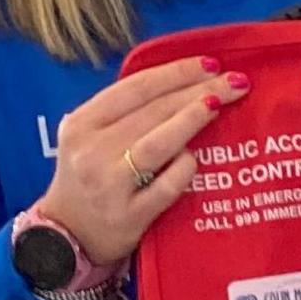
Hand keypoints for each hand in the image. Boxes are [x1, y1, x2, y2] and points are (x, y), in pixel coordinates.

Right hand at [38, 56, 248, 262]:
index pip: (135, 88)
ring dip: (192, 120)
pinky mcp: (129, 216)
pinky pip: (167, 186)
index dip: (176, 72)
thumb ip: (125, 112)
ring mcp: (110, 185)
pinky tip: (196, 158)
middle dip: (198, 91)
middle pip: (153, 111)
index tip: (210, 63)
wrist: (65, 236)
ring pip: (158, 144)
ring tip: (221, 104)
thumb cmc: (89, 177)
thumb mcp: (90, 136)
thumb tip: (187, 81)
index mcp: (82, 124)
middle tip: (234, 81)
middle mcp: (91, 151)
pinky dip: (185, 168)